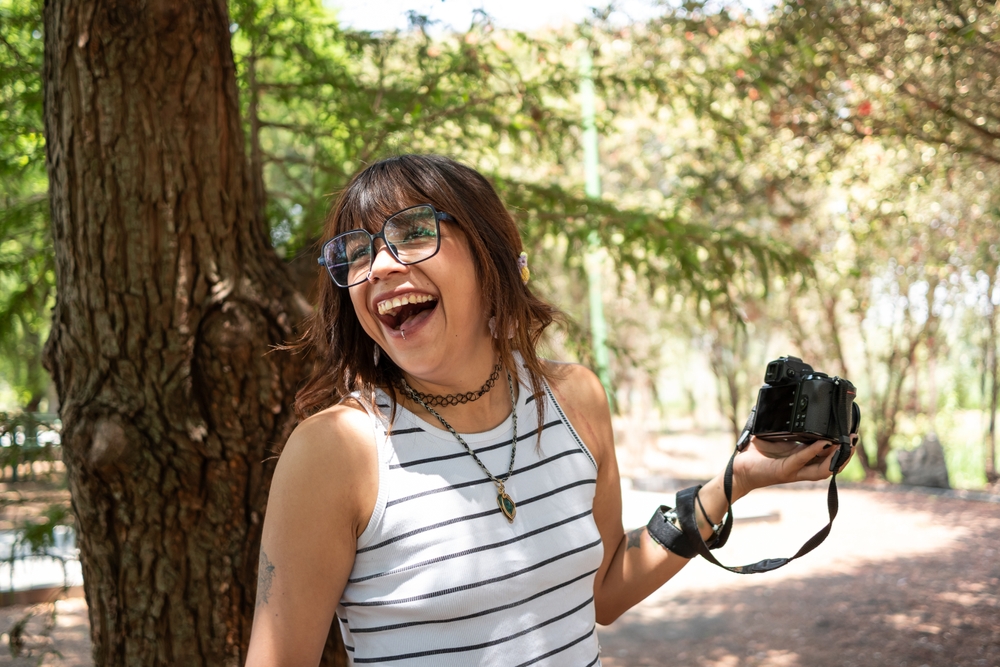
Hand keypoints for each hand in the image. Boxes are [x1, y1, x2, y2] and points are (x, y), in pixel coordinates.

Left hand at [731, 435, 856, 498]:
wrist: (739, 469)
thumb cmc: (754, 453)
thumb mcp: (773, 435)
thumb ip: (784, 425)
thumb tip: (787, 406)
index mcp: (801, 457)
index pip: (826, 455)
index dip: (840, 448)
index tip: (850, 435)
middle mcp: (801, 466)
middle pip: (831, 465)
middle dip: (845, 455)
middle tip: (854, 441)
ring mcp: (794, 471)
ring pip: (823, 469)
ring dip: (835, 457)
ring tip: (845, 444)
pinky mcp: (784, 471)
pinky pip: (802, 460)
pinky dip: (813, 451)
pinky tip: (821, 443)